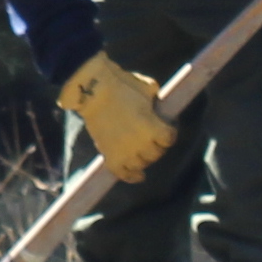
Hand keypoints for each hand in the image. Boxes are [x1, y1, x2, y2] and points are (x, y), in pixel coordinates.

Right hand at [60, 52, 178, 179]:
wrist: (92, 90)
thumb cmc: (121, 84)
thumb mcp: (147, 88)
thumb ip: (157, 101)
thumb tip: (161, 106)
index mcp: (152, 127)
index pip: (169, 138)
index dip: (169, 133)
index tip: (167, 128)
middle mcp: (140, 143)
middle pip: (156, 153)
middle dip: (156, 145)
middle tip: (152, 138)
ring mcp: (124, 151)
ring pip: (141, 164)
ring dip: (144, 159)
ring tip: (142, 152)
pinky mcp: (109, 155)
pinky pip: (123, 173)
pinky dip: (131, 176)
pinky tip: (139, 176)